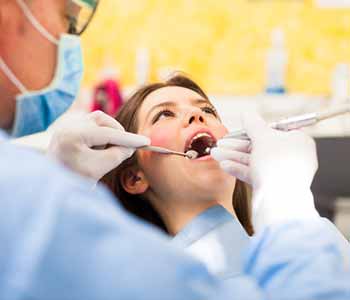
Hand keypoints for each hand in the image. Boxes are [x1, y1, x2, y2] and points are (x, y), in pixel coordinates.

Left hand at [47, 111, 149, 180]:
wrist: (55, 184)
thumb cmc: (74, 179)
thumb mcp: (100, 168)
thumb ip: (118, 154)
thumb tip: (130, 145)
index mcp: (72, 136)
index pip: (108, 134)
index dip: (129, 138)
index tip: (146, 141)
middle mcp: (67, 125)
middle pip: (102, 121)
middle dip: (116, 135)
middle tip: (124, 150)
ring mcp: (67, 124)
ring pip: (98, 121)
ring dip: (107, 135)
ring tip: (102, 153)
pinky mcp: (69, 127)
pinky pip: (91, 124)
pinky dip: (100, 135)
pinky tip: (95, 149)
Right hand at [211, 112, 318, 230]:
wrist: (280, 202)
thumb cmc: (277, 165)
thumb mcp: (263, 137)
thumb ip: (253, 124)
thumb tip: (246, 113)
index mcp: (298, 142)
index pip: (275, 130)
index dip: (255, 129)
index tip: (239, 129)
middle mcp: (292, 157)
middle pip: (261, 146)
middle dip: (237, 145)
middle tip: (220, 142)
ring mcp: (282, 173)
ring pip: (255, 161)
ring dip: (234, 156)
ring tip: (215, 153)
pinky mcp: (272, 186)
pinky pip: (255, 174)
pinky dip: (239, 169)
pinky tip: (224, 165)